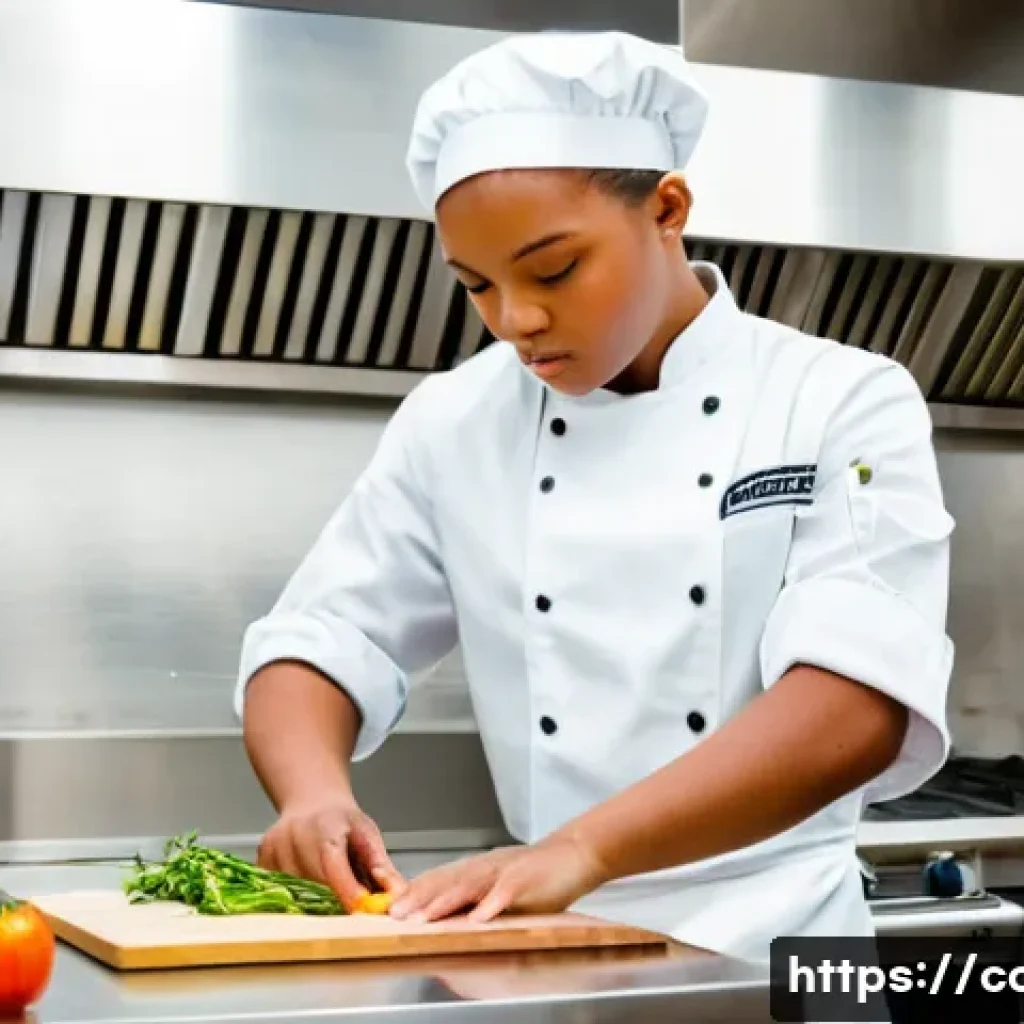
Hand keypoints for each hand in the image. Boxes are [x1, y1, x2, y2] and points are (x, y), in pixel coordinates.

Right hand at [258, 790, 406, 911]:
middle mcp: (295, 835)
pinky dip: (297, 895)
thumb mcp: (368, 835)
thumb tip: (399, 895)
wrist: (310, 801)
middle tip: (351, 907)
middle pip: (314, 884)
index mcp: (325, 826)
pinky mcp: (262, 860)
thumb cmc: (342, 821)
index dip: (347, 891)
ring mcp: (275, 849)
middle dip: (335, 899)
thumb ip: (382, 867)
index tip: (361, 911)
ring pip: (297, 893)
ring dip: (316, 899)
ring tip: (328, 886)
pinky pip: (280, 892)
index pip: (333, 865)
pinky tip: (307, 882)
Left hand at [388, 834, 607, 924]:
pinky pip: (506, 891)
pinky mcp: (528, 879)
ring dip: (445, 901)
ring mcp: (506, 871)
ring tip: (424, 918)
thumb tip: (449, 918)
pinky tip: (478, 918)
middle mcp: (487, 867)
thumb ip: (476, 897)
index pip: (440, 878)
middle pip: (447, 880)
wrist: (576, 852)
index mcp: (478, 869)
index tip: (391, 907)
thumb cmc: (538, 873)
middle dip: (420, 898)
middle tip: (395, 915)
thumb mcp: (501, 884)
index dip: (415, 891)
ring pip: (470, 884)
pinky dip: (492, 904)